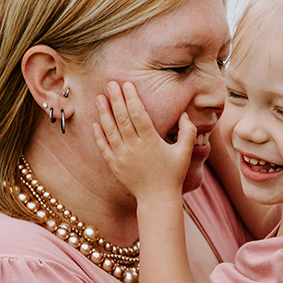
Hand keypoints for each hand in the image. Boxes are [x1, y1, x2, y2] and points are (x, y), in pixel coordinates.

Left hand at [94, 81, 195, 201]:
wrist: (157, 199)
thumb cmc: (172, 175)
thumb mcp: (185, 152)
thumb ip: (188, 132)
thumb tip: (185, 114)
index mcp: (151, 141)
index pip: (138, 114)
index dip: (131, 98)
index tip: (127, 84)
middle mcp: (134, 147)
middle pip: (122, 118)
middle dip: (116, 99)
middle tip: (111, 83)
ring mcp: (122, 157)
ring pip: (110, 130)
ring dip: (104, 113)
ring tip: (99, 97)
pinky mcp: (114, 165)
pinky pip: (103, 147)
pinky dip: (98, 135)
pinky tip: (95, 123)